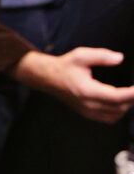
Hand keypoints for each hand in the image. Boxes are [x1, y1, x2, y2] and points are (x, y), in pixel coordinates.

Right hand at [11, 47, 133, 122]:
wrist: (48, 78)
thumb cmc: (65, 65)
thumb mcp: (81, 55)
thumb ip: (102, 56)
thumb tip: (120, 58)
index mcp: (87, 91)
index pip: (116, 97)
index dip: (132, 94)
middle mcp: (88, 105)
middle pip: (119, 107)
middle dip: (132, 98)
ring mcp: (88, 112)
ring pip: (116, 115)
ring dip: (126, 105)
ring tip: (131, 93)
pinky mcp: (88, 114)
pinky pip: (110, 118)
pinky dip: (119, 111)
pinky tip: (121, 100)